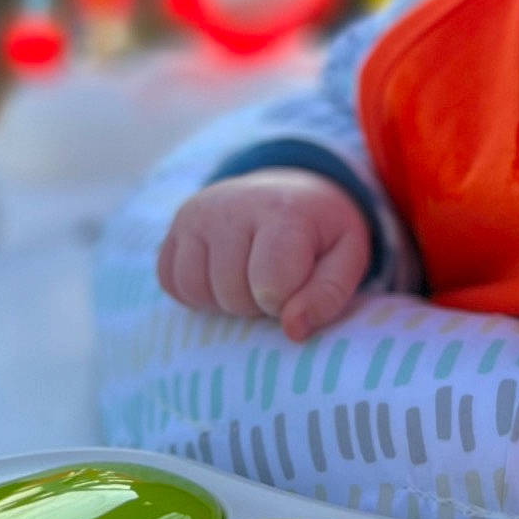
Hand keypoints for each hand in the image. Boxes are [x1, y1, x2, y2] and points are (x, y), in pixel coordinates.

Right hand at [155, 169, 370, 341]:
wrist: (290, 189)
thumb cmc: (322, 232)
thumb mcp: (347, 257)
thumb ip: (329, 295)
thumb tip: (292, 330)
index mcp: (283, 210)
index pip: (272, 287)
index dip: (287, 302)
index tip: (300, 283)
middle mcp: (232, 205)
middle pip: (232, 295)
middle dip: (257, 303)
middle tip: (276, 278)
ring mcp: (198, 212)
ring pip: (196, 291)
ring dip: (226, 300)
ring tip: (250, 276)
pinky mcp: (177, 223)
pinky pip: (171, 282)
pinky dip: (197, 292)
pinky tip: (222, 274)